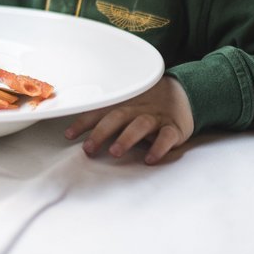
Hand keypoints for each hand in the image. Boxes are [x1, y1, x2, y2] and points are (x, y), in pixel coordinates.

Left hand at [64, 76, 193, 164]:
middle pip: (117, 116)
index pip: (100, 111)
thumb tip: (79, 132)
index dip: (84, 122)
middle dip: (101, 132)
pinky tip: (149, 158)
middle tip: (88, 148)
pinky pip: (167, 136)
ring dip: (126, 138)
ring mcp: (157, 117)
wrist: (184, 95)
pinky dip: (158, 147)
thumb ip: (108, 117)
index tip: (69, 135)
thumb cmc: (148, 105)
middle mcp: (138, 108)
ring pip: (140, 124)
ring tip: (114, 152)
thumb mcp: (128, 106)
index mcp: (124, 103)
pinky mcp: (174, 127)